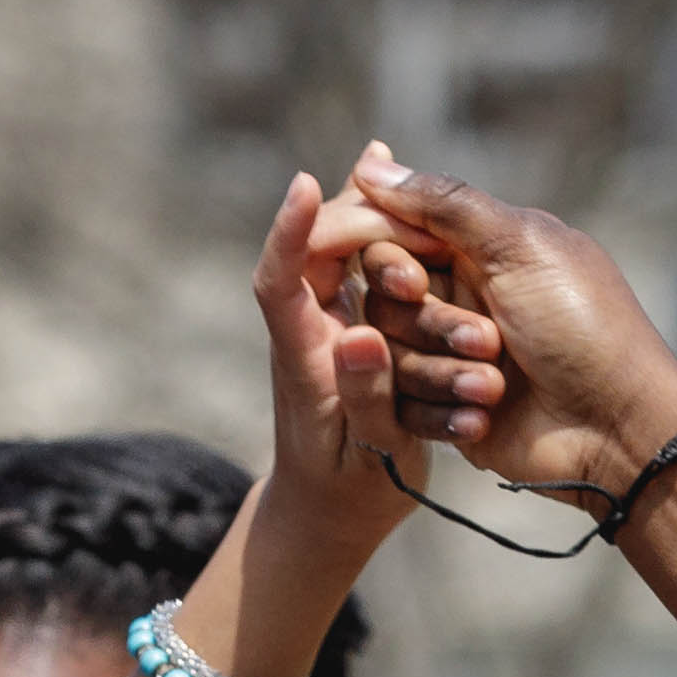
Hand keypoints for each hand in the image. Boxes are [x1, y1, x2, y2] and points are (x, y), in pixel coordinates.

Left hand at [239, 165, 424, 607]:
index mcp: (301, 360)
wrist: (329, 517)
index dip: (287, 232)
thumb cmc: (345, 497)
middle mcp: (309, 332)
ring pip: (343, 256)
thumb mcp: (365, 459)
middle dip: (351, 211)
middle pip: (317, 251)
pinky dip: (386, 235)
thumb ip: (364, 398)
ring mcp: (330, 328)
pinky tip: (399, 192)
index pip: (277, 282)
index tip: (303, 184)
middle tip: (388, 173)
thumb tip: (361, 335)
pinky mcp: (355, 331)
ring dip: (367, 216)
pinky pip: (367, 273)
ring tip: (380, 160)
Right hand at [307, 149, 676, 507]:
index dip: (389, 259)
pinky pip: (401, 409)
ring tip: (496, 386)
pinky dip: (442, 414)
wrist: (615, 428)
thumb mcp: (520, 246)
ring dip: (445, 373)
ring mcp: (449, 356)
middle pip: (384, 301)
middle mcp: (457, 296)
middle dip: (433, 325)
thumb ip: (445, 204)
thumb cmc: (583, 328)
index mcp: (475, 246)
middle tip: (490, 342)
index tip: (414, 281)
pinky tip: (486, 417)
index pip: (391, 234)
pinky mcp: (445, 410)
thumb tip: (372, 165)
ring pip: (389, 358)